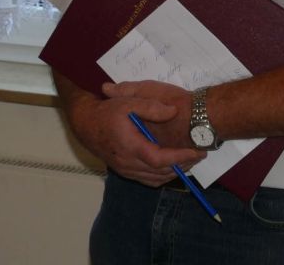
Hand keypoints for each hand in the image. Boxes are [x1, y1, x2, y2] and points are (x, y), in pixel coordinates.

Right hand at [64, 80, 203, 187]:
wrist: (85, 124)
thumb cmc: (107, 112)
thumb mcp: (128, 102)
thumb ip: (151, 106)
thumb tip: (173, 111)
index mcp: (130, 146)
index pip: (160, 159)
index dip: (179, 158)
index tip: (196, 152)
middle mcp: (128, 163)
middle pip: (161, 173)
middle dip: (183, 165)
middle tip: (198, 155)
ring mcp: (126, 170)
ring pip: (156, 179)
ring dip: (174, 172)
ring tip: (189, 161)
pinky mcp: (125, 172)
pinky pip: (148, 180)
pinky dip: (162, 176)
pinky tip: (171, 166)